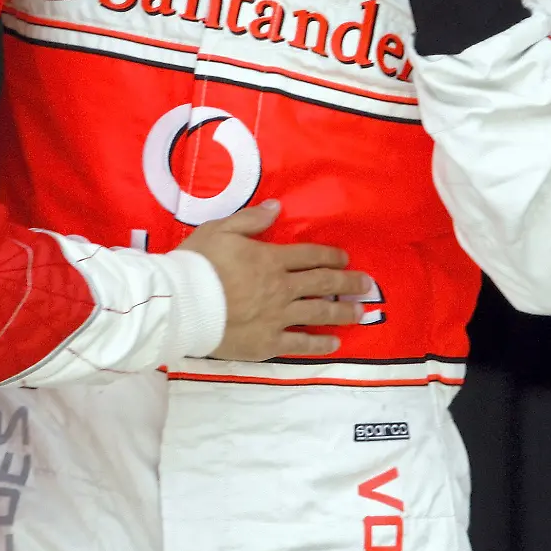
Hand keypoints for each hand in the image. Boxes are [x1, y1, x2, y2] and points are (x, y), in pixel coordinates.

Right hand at [179, 201, 368, 360]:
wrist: (183, 303)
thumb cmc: (199, 263)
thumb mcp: (221, 229)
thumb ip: (251, 219)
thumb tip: (277, 206)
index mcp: (271, 259)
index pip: (309, 255)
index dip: (329, 255)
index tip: (344, 258)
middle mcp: (282, 287)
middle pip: (322, 284)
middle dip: (347, 282)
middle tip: (367, 284)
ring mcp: (278, 317)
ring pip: (318, 313)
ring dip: (342, 312)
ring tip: (360, 312)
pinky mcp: (269, 342)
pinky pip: (300, 343)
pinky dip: (319, 344)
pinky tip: (334, 344)